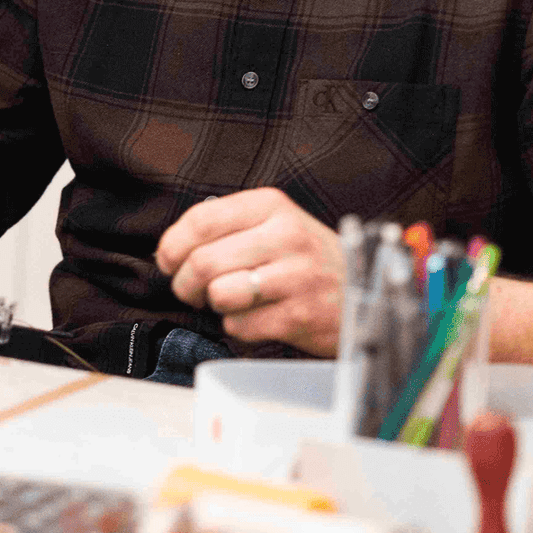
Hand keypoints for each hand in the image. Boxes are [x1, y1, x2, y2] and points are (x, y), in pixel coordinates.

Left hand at [156, 188, 343, 353]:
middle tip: (192, 291)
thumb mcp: (274, 224)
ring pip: (219, 294)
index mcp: (272, 206)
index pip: (201, 220)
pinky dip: (238, 326)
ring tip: (228, 301)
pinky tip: (257, 317)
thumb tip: (169, 251)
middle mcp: (285, 236)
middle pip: (203, 261)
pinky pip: (240, 325)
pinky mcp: (299, 315)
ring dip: (213, 305)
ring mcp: (295, 277)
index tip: (168, 261)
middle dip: (185, 283)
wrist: (364, 291)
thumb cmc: (305, 259)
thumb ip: (227, 227)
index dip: (172, 246)